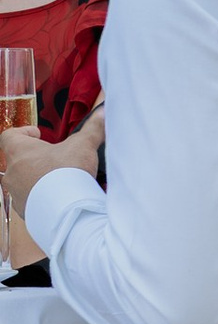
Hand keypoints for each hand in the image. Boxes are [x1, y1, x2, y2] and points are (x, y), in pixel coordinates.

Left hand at [1, 108, 100, 222]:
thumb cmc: (67, 173)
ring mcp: (16, 192)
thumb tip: (102, 112)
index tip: (38, 134)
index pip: (9, 136)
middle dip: (35, 158)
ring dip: (36, 178)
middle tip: (53, 158)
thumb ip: (92, 128)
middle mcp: (12, 172)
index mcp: (20, 151)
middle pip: (17, 159)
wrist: (66, 211)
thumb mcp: (83, 145)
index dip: (22, 132)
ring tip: (56, 179)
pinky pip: (28, 200)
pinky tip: (57, 197)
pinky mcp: (24, 210)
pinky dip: (40, 197)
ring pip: (21, 181)